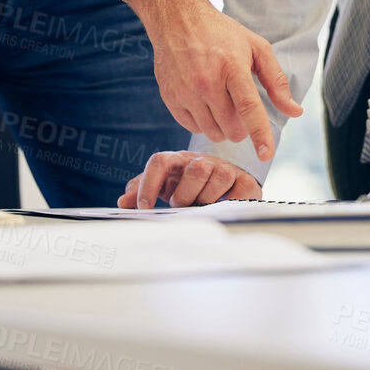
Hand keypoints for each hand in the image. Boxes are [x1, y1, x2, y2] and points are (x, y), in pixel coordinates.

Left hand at [117, 151, 260, 208]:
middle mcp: (200, 161)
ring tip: (203, 206)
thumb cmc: (187, 186)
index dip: (149, 184)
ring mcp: (224, 169)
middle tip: (182, 205)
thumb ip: (141, 191)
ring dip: (207, 198)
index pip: (160, 162)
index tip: (144, 208)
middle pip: (194, 169)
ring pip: (218, 177)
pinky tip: (224, 207)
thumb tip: (123, 203)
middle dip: (185, 194)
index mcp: (177, 161)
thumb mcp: (164, 186)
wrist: (224, 184)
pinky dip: (231, 201)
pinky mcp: (245, 181)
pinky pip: (241, 190)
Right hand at [120, 0, 301, 160]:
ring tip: (222, 103)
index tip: (266, 154)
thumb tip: (295, 111)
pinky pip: (193, 127)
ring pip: (212, 132)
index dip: (260, 134)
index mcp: (232, 67)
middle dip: (242, 126)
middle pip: (231, 127)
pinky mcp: (171, 97)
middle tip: (239, 106)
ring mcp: (186, 91)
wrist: (177, 20)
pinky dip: (203, 122)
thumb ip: (276, 81)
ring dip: (222, 126)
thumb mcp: (256, 47)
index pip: (248, 108)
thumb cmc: (221, 33)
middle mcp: (206, 81)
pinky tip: (204, 102)